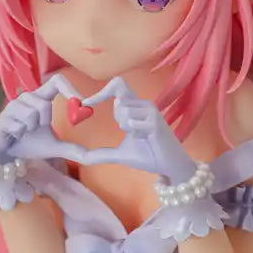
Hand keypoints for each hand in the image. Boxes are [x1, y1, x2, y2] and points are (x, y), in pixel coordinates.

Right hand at [0, 74, 89, 164]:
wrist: (3, 153)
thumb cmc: (28, 143)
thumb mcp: (53, 146)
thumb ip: (71, 148)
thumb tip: (91, 155)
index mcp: (41, 99)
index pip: (57, 81)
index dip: (69, 89)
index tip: (82, 103)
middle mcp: (27, 98)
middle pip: (44, 103)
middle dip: (44, 121)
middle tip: (35, 129)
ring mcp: (13, 106)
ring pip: (32, 114)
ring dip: (31, 129)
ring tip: (23, 132)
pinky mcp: (2, 117)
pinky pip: (19, 125)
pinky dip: (19, 134)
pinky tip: (13, 135)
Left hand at [81, 78, 195, 182]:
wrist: (170, 166)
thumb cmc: (148, 155)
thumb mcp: (120, 154)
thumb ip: (101, 153)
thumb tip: (82, 158)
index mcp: (136, 108)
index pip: (117, 86)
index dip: (100, 92)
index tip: (86, 104)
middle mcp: (144, 104)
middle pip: (118, 93)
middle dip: (116, 113)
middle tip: (127, 128)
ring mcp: (151, 111)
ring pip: (123, 108)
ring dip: (125, 124)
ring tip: (139, 135)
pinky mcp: (156, 121)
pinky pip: (131, 121)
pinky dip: (133, 131)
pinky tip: (145, 137)